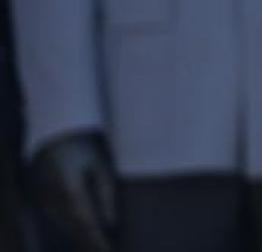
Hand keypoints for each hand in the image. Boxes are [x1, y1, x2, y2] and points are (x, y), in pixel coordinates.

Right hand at [30, 132, 116, 251]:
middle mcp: (52, 198)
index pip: (86, 224)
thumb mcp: (100, 165)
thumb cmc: (84, 145)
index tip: (109, 250)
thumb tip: (111, 222)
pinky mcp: (41, 197)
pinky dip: (72, 223)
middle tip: (108, 248)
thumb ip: (106, 193)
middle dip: (90, 239)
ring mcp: (43, 198)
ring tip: (101, 241)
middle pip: (74, 227)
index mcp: (69, 190)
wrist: (56, 132)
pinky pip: (58, 216)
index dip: (97, 241)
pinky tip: (86, 228)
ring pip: (65, 223)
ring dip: (81, 232)